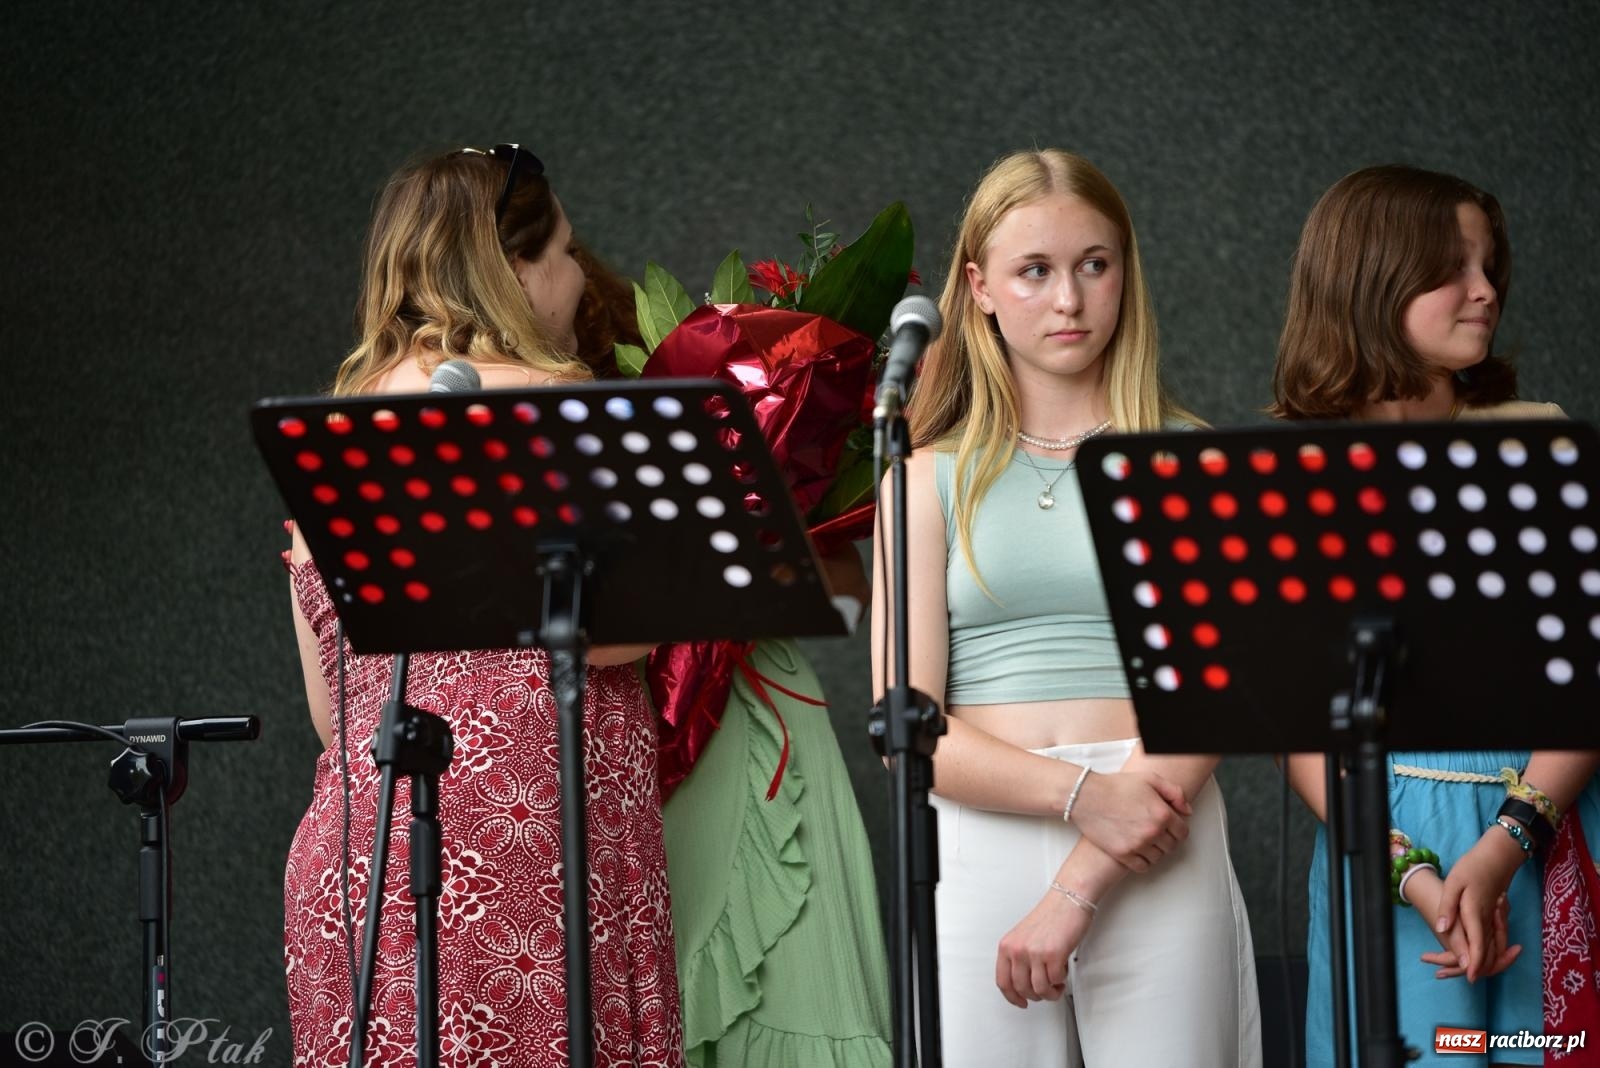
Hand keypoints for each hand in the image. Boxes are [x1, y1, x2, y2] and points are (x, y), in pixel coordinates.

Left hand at [995, 889, 1092, 1007]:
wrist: (1068, 899)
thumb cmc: (1050, 916)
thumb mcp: (1023, 937)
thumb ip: (1018, 958)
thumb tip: (1022, 983)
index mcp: (1007, 945)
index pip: (1003, 981)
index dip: (1012, 997)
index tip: (1020, 1002)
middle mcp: (1018, 949)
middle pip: (1021, 989)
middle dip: (1036, 995)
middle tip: (1045, 991)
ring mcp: (1035, 952)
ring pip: (1039, 989)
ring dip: (1050, 992)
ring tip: (1056, 984)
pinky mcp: (1053, 954)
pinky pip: (1055, 981)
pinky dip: (1060, 982)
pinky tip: (1062, 974)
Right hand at [1070, 770, 1190, 871]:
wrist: (1087, 796)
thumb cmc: (1116, 785)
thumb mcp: (1149, 778)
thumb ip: (1174, 792)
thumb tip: (1187, 811)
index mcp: (1162, 814)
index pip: (1183, 832)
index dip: (1177, 830)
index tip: (1170, 828)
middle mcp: (1153, 831)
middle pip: (1171, 846)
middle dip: (1166, 840)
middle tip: (1155, 833)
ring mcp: (1138, 845)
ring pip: (1158, 858)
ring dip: (1155, 851)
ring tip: (1145, 841)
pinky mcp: (1123, 854)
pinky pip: (1143, 867)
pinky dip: (1143, 862)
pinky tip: (1137, 851)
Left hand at [1425, 832, 1526, 981]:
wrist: (1497, 857)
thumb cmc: (1472, 868)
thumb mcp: (1453, 883)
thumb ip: (1447, 907)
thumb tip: (1440, 929)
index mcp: (1476, 913)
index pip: (1478, 945)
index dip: (1474, 963)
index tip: (1469, 978)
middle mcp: (1489, 921)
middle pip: (1488, 953)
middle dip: (1475, 968)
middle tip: (1443, 974)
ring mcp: (1495, 920)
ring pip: (1494, 950)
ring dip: (1482, 963)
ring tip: (1452, 970)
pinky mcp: (1497, 918)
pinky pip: (1496, 942)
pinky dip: (1489, 953)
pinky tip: (1472, 956)